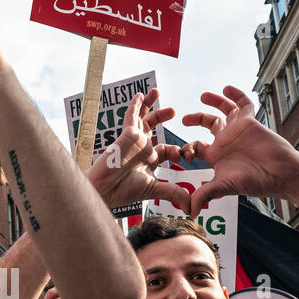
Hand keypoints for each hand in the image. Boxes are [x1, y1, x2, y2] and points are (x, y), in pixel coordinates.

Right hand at [86, 90, 186, 209]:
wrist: (107, 189)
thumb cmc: (126, 191)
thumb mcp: (156, 189)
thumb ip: (174, 193)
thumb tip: (191, 207)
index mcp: (149, 161)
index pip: (166, 150)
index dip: (177, 150)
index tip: (185, 154)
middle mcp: (142, 149)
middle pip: (152, 128)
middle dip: (162, 118)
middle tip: (174, 111)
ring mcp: (134, 140)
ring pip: (142, 118)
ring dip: (150, 106)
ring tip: (157, 92)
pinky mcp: (127, 134)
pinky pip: (132, 116)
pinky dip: (135, 105)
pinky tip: (139, 95)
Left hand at [179, 86, 298, 216]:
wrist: (281, 174)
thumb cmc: (255, 182)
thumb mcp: (224, 186)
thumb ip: (205, 194)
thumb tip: (189, 212)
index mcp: (216, 156)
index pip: (196, 146)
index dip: (186, 147)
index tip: (185, 152)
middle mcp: (226, 141)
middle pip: (207, 124)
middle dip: (195, 119)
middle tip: (184, 119)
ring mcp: (238, 129)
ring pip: (224, 110)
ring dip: (213, 101)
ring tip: (203, 96)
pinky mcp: (250, 121)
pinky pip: (242, 103)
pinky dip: (235, 94)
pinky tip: (227, 88)